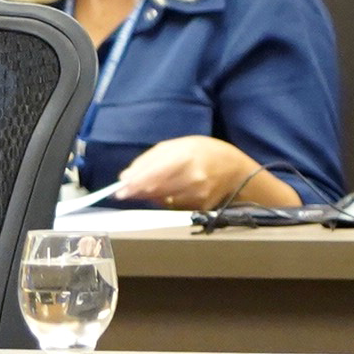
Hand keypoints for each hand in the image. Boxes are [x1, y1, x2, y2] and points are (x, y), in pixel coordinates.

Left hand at [107, 134, 286, 213]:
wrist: (234, 168)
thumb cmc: (202, 151)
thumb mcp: (176, 145)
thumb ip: (149, 159)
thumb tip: (125, 177)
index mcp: (186, 157)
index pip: (154, 174)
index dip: (134, 184)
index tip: (119, 191)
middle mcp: (193, 178)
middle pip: (156, 190)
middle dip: (137, 192)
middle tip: (123, 192)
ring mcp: (198, 195)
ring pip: (162, 201)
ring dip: (149, 197)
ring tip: (145, 189)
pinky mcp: (200, 207)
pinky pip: (173, 207)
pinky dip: (164, 201)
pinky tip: (166, 193)